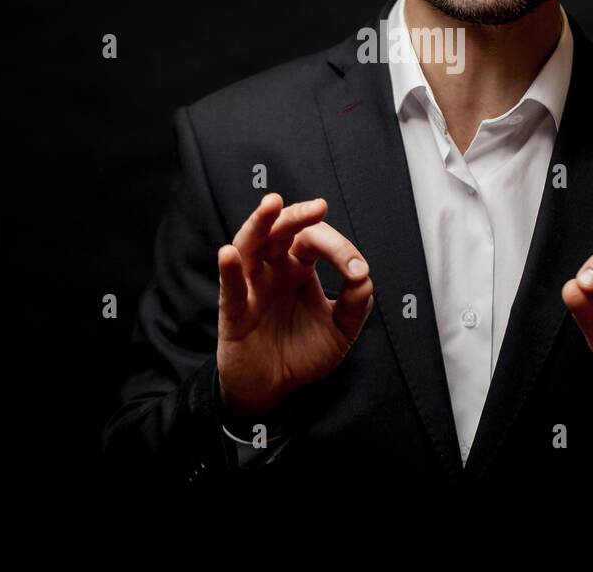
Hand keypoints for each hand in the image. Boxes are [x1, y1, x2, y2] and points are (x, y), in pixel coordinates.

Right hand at [216, 193, 374, 419]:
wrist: (273, 387)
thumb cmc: (303, 352)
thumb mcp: (340, 330)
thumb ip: (355, 304)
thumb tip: (363, 277)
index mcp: (299, 267)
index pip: (315, 242)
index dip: (339, 249)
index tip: (357, 271)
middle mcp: (274, 269)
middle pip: (281, 231)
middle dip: (297, 216)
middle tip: (317, 207)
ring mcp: (252, 286)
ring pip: (250, 246)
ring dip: (259, 224)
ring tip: (271, 205)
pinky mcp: (234, 311)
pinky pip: (231, 287)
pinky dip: (229, 269)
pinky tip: (230, 254)